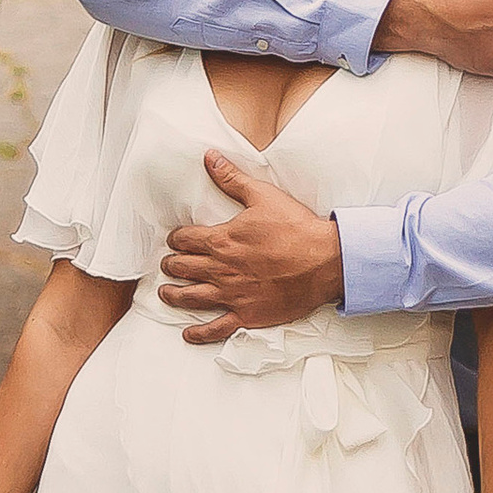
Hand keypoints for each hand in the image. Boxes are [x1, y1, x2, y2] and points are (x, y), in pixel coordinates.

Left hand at [161, 155, 345, 339]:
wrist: (325, 260)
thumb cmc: (296, 228)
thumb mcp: (263, 196)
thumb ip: (232, 179)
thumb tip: (209, 158)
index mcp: (222, 240)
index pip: (186, 240)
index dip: (176, 238)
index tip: (175, 239)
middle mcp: (221, 269)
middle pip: (184, 268)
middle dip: (172, 264)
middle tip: (169, 264)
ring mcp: (232, 295)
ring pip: (192, 297)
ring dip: (174, 295)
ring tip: (166, 292)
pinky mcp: (247, 315)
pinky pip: (216, 328)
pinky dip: (199, 333)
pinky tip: (188, 334)